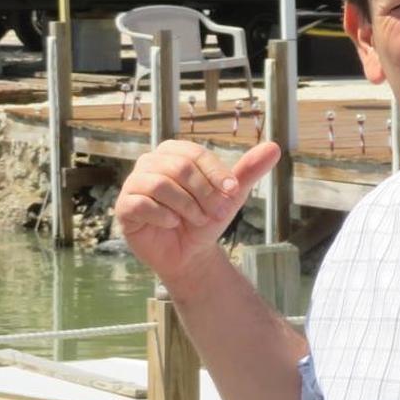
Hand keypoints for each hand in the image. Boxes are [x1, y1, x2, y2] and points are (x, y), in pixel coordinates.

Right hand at [115, 140, 280, 293]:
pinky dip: (163, 216)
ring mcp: (133, 183)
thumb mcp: (231, 195)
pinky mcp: (124, 207)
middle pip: (179, 168)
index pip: (196, 154)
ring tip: (196, 219)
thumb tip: (275, 147)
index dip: (216, 174)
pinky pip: (141, 204)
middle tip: (216, 213)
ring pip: (159, 184)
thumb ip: (249, 171)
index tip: (233, 191)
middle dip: (204, 194)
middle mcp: (150, 162)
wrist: (190, 252)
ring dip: (186, 207)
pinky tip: (173, 224)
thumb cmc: (207, 217)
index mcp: (175, 152)